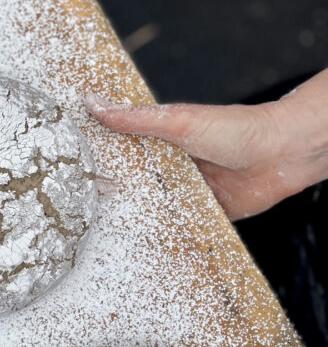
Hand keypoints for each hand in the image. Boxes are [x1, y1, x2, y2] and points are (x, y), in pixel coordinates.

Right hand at [85, 70, 327, 220]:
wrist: (282, 155)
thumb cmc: (236, 129)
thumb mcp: (178, 121)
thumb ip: (136, 118)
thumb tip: (94, 103)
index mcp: (157, 138)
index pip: (117, 147)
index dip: (94, 156)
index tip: (65, 167)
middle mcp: (167, 166)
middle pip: (129, 181)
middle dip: (106, 193)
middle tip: (72, 207)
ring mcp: (182, 190)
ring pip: (148, 206)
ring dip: (132, 215)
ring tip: (98, 230)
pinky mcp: (198, 213)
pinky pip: (174, 226)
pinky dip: (161, 232)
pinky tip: (138, 243)